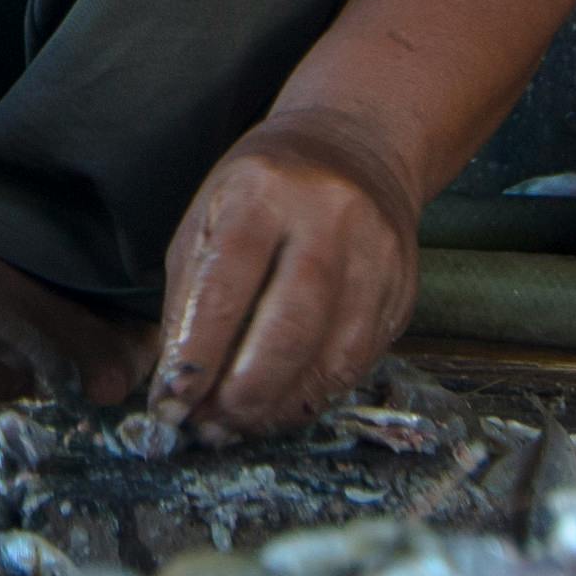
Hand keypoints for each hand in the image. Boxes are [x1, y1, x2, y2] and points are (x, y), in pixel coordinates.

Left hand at [153, 111, 421, 436]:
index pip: (227, 287)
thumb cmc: (263, 192)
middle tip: (211, 424)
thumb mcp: (209, 221)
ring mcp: (376, 255)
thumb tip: (175, 389)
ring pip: (332, 357)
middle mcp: (329, 219)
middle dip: (243, 391)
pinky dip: (314, 395)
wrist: (355, 151)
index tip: (172, 400)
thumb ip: (188, 302)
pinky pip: (359, 362)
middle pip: (289, 328)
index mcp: (263, 192)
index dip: (198, 355)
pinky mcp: (402, 290)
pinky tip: (283, 404)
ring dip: (280, 405)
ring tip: (241, 423)